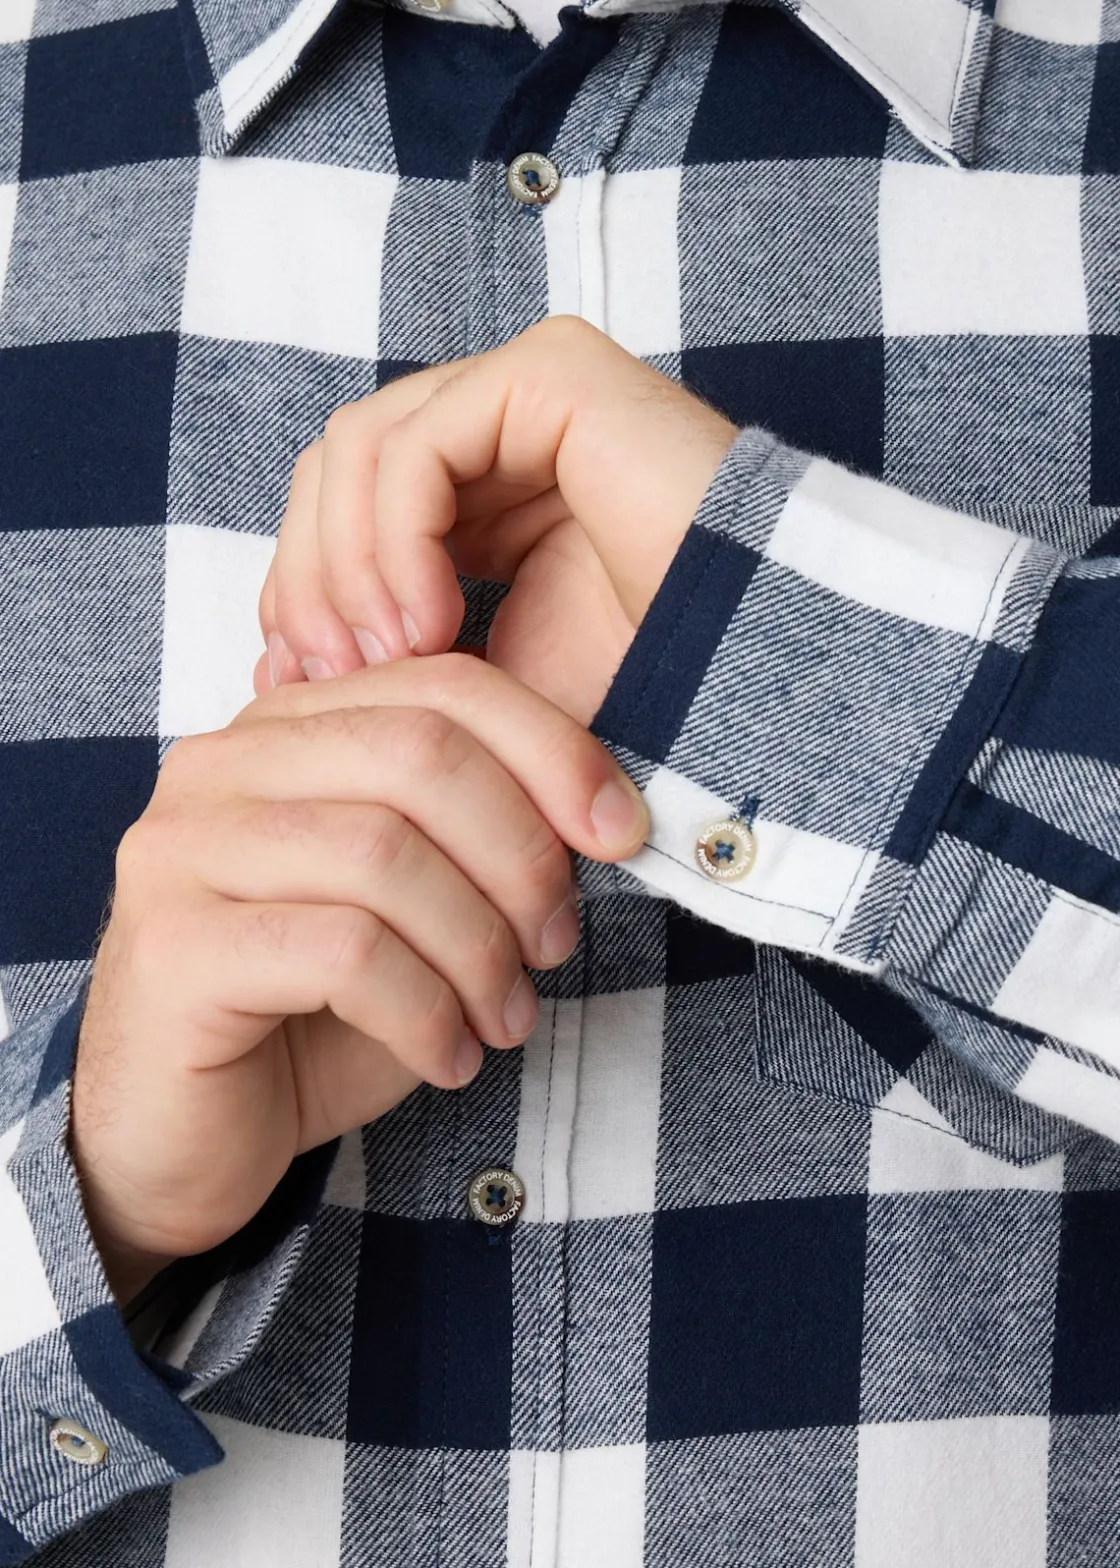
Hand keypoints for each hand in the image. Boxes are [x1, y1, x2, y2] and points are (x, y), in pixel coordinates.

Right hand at [70, 655, 648, 1305]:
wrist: (184, 1137)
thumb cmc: (312, 1016)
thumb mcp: (415, 908)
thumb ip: (476, 839)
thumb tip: (598, 812)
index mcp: (286, 731)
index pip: (440, 686)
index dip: (551, 748)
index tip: (619, 831)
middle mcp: (221, 766)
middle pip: (418, 753)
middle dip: (520, 854)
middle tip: (552, 945)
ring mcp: (182, 850)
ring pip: (384, 854)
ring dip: (478, 949)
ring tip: (503, 1017)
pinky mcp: (171, 947)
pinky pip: (342, 952)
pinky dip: (424, 1011)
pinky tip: (446, 1058)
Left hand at [256, 316, 737, 723]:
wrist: (755, 671)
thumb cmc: (641, 685)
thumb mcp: (476, 688)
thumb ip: (383, 663)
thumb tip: (268, 664)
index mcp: (478, 495)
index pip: (340, 510)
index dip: (301, 592)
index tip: (296, 685)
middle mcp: (496, 432)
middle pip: (331, 471)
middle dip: (307, 580)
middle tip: (329, 675)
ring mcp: (523, 393)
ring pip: (356, 448)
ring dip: (345, 566)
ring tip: (390, 657)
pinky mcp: (551, 375)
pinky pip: (416, 442)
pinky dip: (392, 539)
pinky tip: (427, 622)